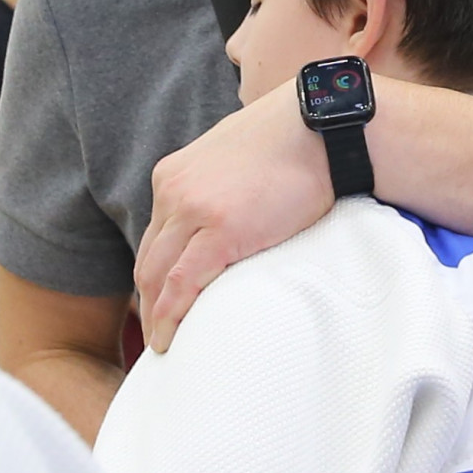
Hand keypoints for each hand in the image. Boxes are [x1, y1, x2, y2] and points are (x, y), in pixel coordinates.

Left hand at [135, 79, 331, 351]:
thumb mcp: (238, 158)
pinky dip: (171, 316)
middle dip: (148, 302)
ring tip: (165, 346)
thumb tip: (236, 215)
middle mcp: (173, 192)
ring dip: (155, 317)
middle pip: (148, 260)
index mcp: (174, 175)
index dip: (156, 276)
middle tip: (158, 335)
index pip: (155, 237)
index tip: (162, 303)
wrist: (324, 126)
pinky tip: (171, 340)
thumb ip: (223, 186)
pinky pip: (182, 284)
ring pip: (157, 277)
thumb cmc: (296, 139)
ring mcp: (194, 210)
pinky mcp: (221, 230)